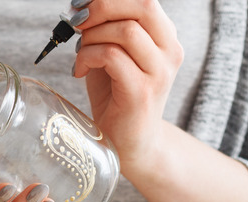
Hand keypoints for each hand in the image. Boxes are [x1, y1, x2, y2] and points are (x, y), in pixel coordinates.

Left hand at [71, 0, 183, 174]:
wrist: (127, 143)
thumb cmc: (116, 97)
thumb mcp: (111, 55)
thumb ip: (103, 31)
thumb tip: (81, 7)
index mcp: (165, 38)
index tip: (83, 5)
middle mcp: (169, 52)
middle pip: (143, 6)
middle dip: (103, 7)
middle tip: (78, 23)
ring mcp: (159, 72)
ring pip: (125, 31)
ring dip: (92, 37)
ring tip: (81, 55)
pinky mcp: (141, 92)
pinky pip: (111, 57)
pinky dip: (88, 57)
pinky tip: (80, 71)